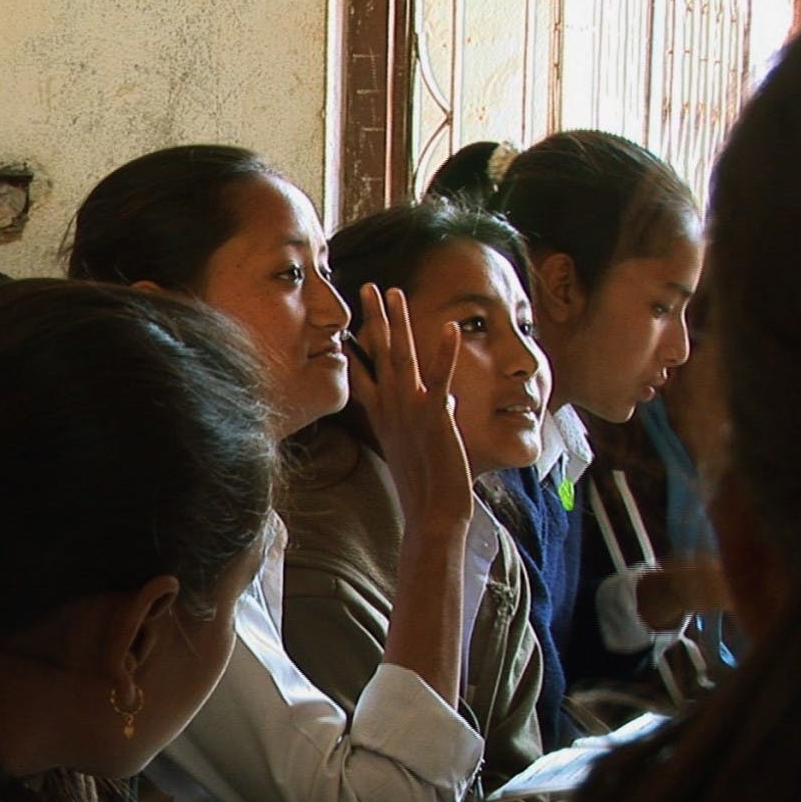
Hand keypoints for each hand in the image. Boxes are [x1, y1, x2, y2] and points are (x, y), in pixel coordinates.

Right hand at [348, 284, 473, 526]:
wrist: (431, 515)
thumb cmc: (426, 487)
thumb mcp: (422, 447)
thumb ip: (431, 418)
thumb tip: (446, 398)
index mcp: (384, 417)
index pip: (364, 374)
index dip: (357, 345)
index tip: (349, 320)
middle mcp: (392, 408)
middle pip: (379, 354)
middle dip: (374, 318)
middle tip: (368, 286)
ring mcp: (411, 410)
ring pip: (401, 356)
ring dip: (398, 321)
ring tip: (394, 291)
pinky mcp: (434, 415)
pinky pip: (440, 376)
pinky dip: (445, 351)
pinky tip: (451, 326)